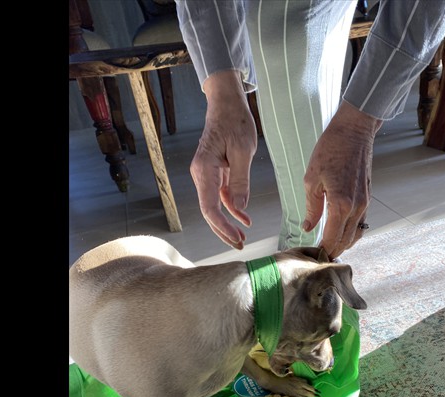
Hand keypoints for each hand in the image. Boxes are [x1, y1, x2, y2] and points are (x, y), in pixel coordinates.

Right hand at [190, 70, 257, 249]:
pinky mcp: (214, 173)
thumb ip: (240, 182)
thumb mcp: (244, 151)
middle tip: (239, 245)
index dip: (222, 226)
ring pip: (214, 205)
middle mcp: (201, 173)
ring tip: (242, 238)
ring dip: (227, 222)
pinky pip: (220, 195)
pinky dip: (231, 208)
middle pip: (209, 210)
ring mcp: (206, 174)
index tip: (236, 238)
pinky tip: (242, 219)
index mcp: (204, 169)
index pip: (209, 206)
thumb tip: (239, 209)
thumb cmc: (235, 121)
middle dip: (223, 230)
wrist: (226, 103)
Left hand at [303, 101, 382, 259]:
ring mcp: (365, 203)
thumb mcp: (311, 179)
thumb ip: (311, 207)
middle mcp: (356, 207)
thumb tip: (308, 227)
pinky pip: (361, 222)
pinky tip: (340, 231)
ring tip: (330, 246)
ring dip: (344, 243)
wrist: (354, 131)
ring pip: (356, 233)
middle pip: (346, 241)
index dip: (324, 250)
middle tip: (321, 256)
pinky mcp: (368, 197)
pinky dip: (351, 231)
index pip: (333, 238)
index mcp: (340, 204)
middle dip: (334, 251)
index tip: (315, 256)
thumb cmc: (330, 150)